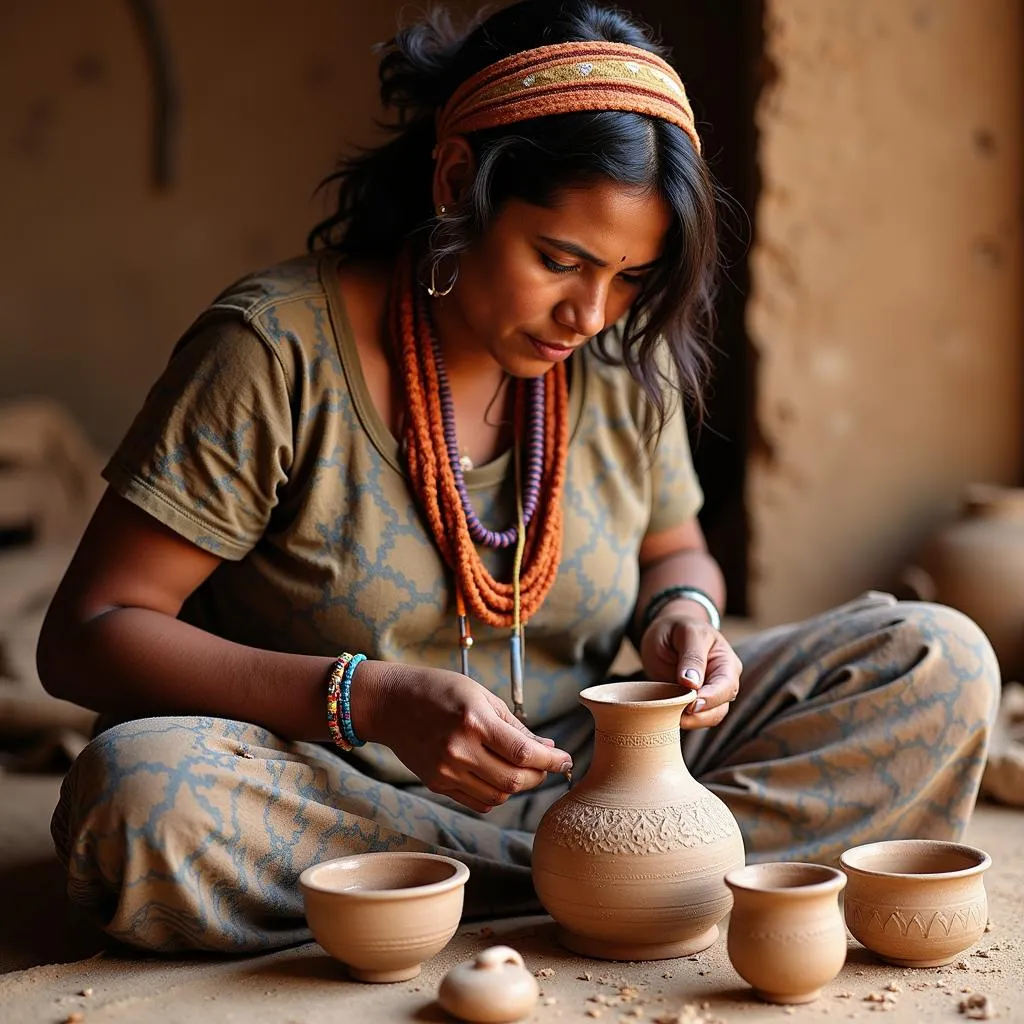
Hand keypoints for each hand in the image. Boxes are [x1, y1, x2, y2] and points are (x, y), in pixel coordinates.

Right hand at [368, 663, 572, 813]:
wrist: (390, 703)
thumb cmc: (439, 690)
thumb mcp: (480, 695)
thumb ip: (514, 725)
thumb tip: (547, 748)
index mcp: (474, 721)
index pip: (523, 753)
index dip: (551, 761)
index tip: (567, 760)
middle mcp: (460, 750)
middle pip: (515, 780)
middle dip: (539, 776)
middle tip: (548, 765)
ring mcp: (446, 770)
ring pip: (499, 795)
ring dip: (520, 786)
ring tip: (525, 769)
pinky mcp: (437, 783)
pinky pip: (478, 801)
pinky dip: (497, 795)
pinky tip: (500, 777)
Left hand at [639, 607, 741, 729]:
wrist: (667, 632)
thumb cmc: (677, 629)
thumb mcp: (685, 633)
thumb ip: (691, 656)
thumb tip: (692, 683)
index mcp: (726, 662)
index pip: (726, 686)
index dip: (710, 698)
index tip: (691, 704)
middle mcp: (723, 681)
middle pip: (721, 707)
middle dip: (700, 715)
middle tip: (676, 715)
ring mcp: (710, 694)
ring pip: (710, 718)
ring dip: (691, 722)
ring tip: (670, 716)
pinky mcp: (695, 702)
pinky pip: (695, 719)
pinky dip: (684, 721)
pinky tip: (669, 715)